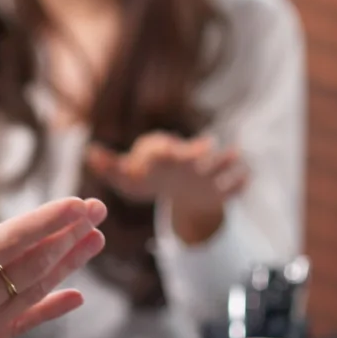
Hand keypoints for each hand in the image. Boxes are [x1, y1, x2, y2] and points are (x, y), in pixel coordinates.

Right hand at [0, 185, 107, 337]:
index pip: (5, 242)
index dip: (45, 221)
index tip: (77, 202)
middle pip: (30, 266)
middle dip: (68, 235)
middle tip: (99, 209)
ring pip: (30, 294)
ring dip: (66, 265)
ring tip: (95, 240)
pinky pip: (19, 327)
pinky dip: (48, 309)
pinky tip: (74, 296)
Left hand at [86, 133, 246, 243]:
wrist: (174, 186)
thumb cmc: (146, 177)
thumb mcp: (127, 175)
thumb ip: (110, 166)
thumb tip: (90, 153)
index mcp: (163, 157)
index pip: (162, 150)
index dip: (162, 151)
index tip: (163, 152)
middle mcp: (186, 161)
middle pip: (193, 153)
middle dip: (198, 150)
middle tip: (207, 144)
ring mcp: (205, 175)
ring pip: (217, 165)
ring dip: (226, 159)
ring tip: (237, 153)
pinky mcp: (217, 192)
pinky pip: (232, 188)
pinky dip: (239, 184)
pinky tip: (246, 179)